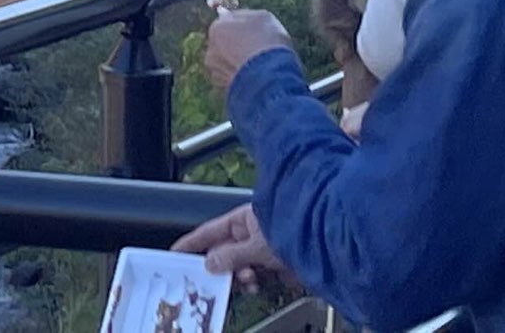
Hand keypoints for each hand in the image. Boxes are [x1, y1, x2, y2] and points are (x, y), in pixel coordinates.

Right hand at [174, 200, 294, 290]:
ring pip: (241, 268)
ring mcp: (264, 250)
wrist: (328, 246)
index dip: (192, 242)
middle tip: (217, 279)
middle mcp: (252, 233)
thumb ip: (231, 256)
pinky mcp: (277, 266)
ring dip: (242, 277)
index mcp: (243, 219)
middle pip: (225, 252)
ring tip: (250, 280)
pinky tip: (261, 284)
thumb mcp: (258, 245)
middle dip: (223, 267)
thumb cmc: (296, 232)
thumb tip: (210, 262)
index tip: (176, 253)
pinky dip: (256, 283)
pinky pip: (257, 277)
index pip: (210, 231)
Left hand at [199, 4, 294, 90]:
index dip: (242, 30)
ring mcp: (216, 73)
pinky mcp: (225, 92)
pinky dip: (242, 82)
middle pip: (224, 46)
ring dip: (239, 66)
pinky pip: (234, 83)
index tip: (254, 35)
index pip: (226, 25)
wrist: (272, 81)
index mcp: (217, 28)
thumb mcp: (263, 18)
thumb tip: (238, 17)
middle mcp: (211, 50)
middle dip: (237, 48)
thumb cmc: (268, 45)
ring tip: (259, 69)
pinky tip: (257, 81)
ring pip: (227, 66)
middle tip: (257, 52)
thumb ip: (246, 16)